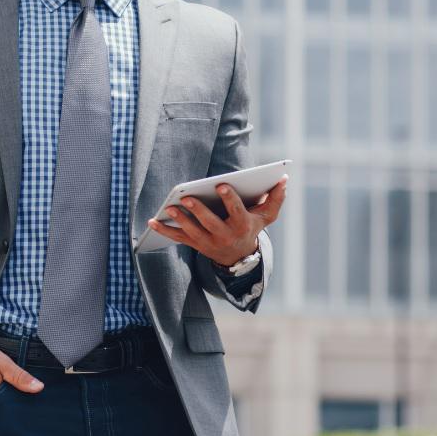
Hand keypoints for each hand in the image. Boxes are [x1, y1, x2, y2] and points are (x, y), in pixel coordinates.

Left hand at [146, 175, 287, 266]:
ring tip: (171, 206)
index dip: (229, 199)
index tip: (222, 185)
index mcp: (241, 225)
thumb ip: (276, 198)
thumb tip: (284, 178)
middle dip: (199, 211)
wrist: (239, 257)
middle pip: (210, 223)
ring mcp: (208, 242)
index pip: (235, 211)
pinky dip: (164, 230)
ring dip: (180, 220)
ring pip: (192, 231)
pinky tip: (152, 220)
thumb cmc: (251, 228)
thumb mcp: (266, 216)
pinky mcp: (195, 244)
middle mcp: (224, 236)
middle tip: (187, 198)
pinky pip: (177, 237)